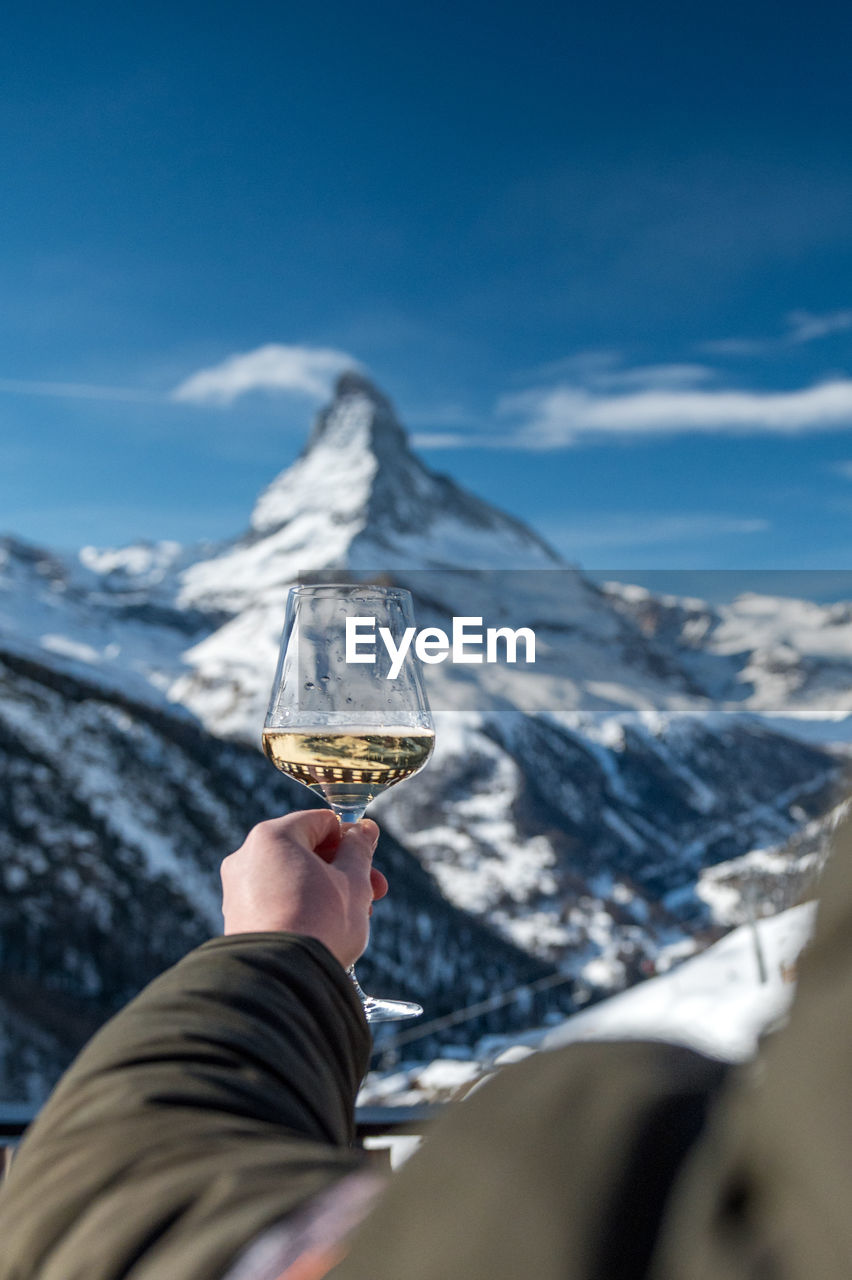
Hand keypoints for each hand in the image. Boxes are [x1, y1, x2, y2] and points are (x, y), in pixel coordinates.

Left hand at [220, 810, 388, 969]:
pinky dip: (301, 907)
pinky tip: (323, 930)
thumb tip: (365, 829)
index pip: (321, 822)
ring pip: (291, 877)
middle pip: (306, 851)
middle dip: (343, 870)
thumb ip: (359, 850)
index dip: (351, 839)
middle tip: (373, 893)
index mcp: (272, 836)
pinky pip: (275, 901)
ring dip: (325, 890)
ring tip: (354, 918)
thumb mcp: (353, 882)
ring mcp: (237, 889)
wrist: (281, 980)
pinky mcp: (236, 918)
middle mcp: (246, 856)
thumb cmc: (320, 924)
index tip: (370, 862)